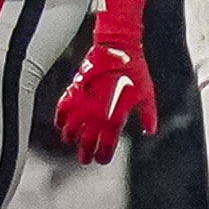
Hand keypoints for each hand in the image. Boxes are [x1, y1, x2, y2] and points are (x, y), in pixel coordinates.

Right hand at [51, 39, 155, 163]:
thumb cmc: (134, 71)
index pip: (106, 145)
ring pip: (71, 129)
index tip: (101, 159)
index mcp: (115, 117)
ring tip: (71, 141)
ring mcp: (83, 102)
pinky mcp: (74, 90)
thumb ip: (148, 116)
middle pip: (86, 141)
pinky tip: (61, 124)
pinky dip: (60, 119)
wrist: (116, 48)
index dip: (103, 155)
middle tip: (85, 159)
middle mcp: (96, 113)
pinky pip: (61, 109)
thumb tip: (149, 131)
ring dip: (70, 138)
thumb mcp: (147, 95)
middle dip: (85, 153)